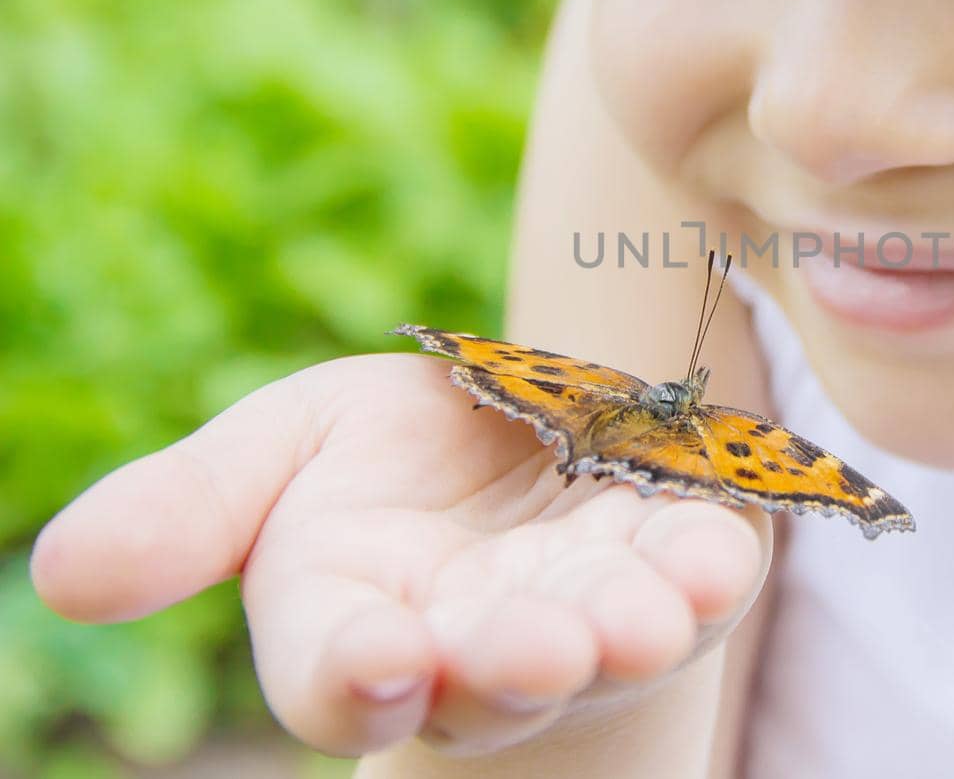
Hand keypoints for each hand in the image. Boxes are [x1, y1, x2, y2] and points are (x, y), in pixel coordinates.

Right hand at [30, 353, 771, 756]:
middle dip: (510, 668)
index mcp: (364, 628)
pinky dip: (706, 572)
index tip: (376, 662)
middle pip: (491, 683)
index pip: (346, 680)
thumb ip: (191, 509)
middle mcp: (482, 646)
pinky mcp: (680, 566)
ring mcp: (591, 611)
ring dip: (620, 633)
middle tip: (529, 655)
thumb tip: (64, 573)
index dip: (355, 677)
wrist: (525, 444)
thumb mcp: (286, 454)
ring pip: (604, 646)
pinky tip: (715, 552)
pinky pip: (699, 583)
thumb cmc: (393, 464)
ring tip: (635, 621)